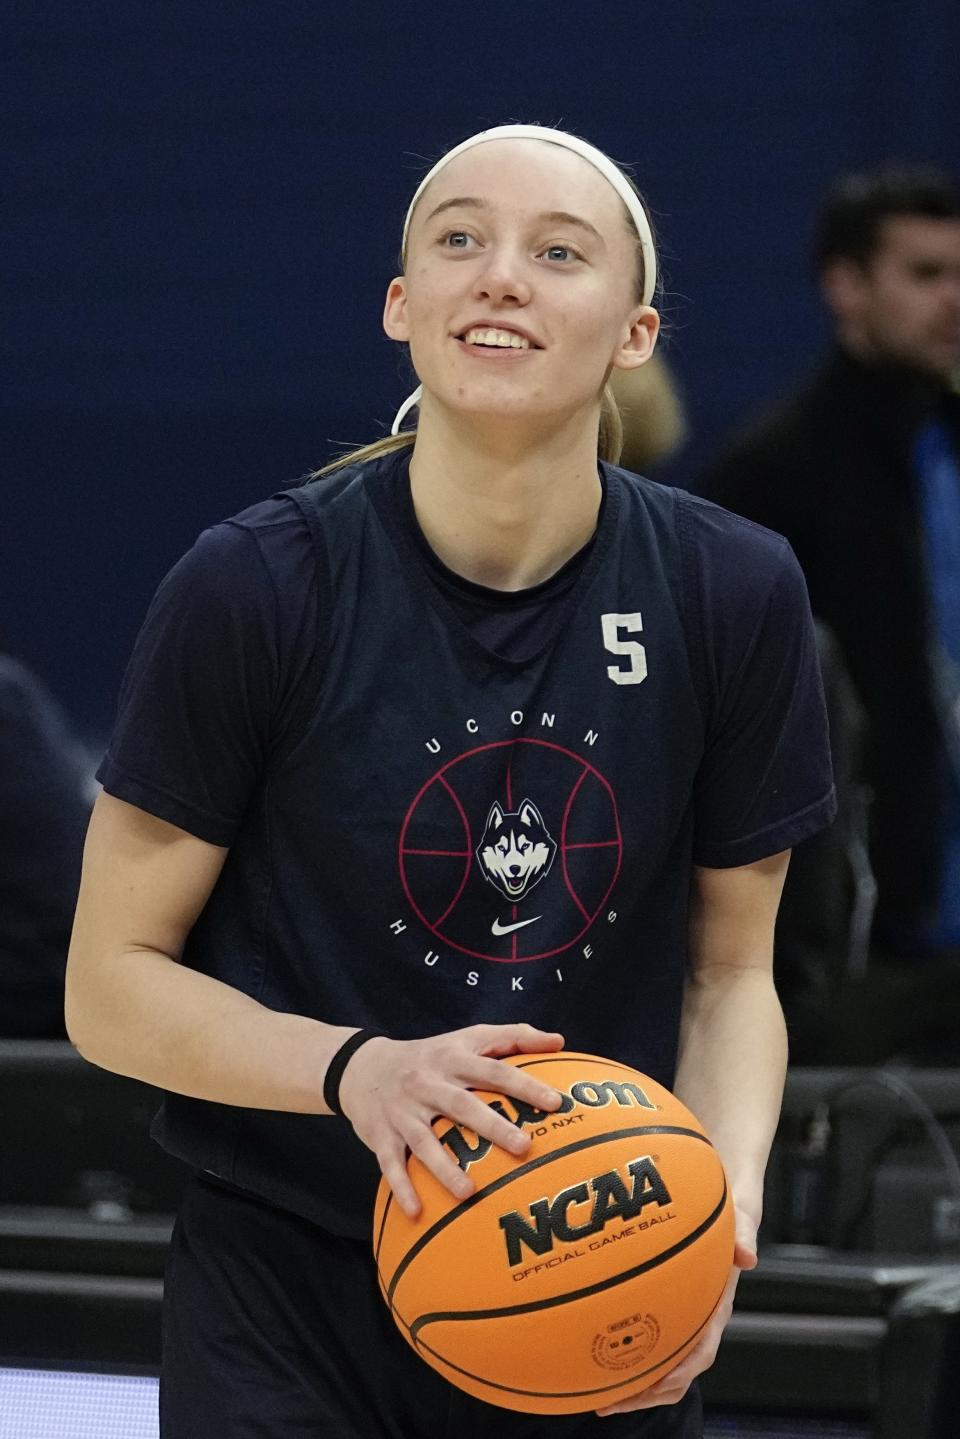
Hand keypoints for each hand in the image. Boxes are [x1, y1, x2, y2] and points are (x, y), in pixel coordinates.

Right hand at [338, 1023, 564, 1217]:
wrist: (364, 1067)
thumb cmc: (431, 1055)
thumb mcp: (467, 1038)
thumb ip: (513, 1038)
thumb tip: (559, 1041)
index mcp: (453, 1058)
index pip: (493, 1070)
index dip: (524, 1085)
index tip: (554, 1103)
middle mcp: (427, 1083)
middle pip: (462, 1104)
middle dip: (492, 1126)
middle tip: (524, 1147)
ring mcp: (402, 1111)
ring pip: (424, 1140)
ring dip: (444, 1167)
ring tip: (469, 1193)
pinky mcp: (381, 1135)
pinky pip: (391, 1164)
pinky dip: (402, 1188)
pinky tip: (417, 1212)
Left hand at [595, 1206, 757, 1415]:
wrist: (730, 1217)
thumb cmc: (731, 1222)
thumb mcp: (741, 1224)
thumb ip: (745, 1237)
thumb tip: (748, 1256)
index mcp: (717, 1309)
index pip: (703, 1350)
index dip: (683, 1370)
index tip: (660, 1382)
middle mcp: (701, 1324)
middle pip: (678, 1374)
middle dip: (648, 1393)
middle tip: (613, 1403)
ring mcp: (684, 1325)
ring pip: (663, 1371)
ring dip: (636, 1390)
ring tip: (602, 1400)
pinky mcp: (668, 1317)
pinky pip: (651, 1351)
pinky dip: (630, 1365)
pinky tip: (600, 1365)